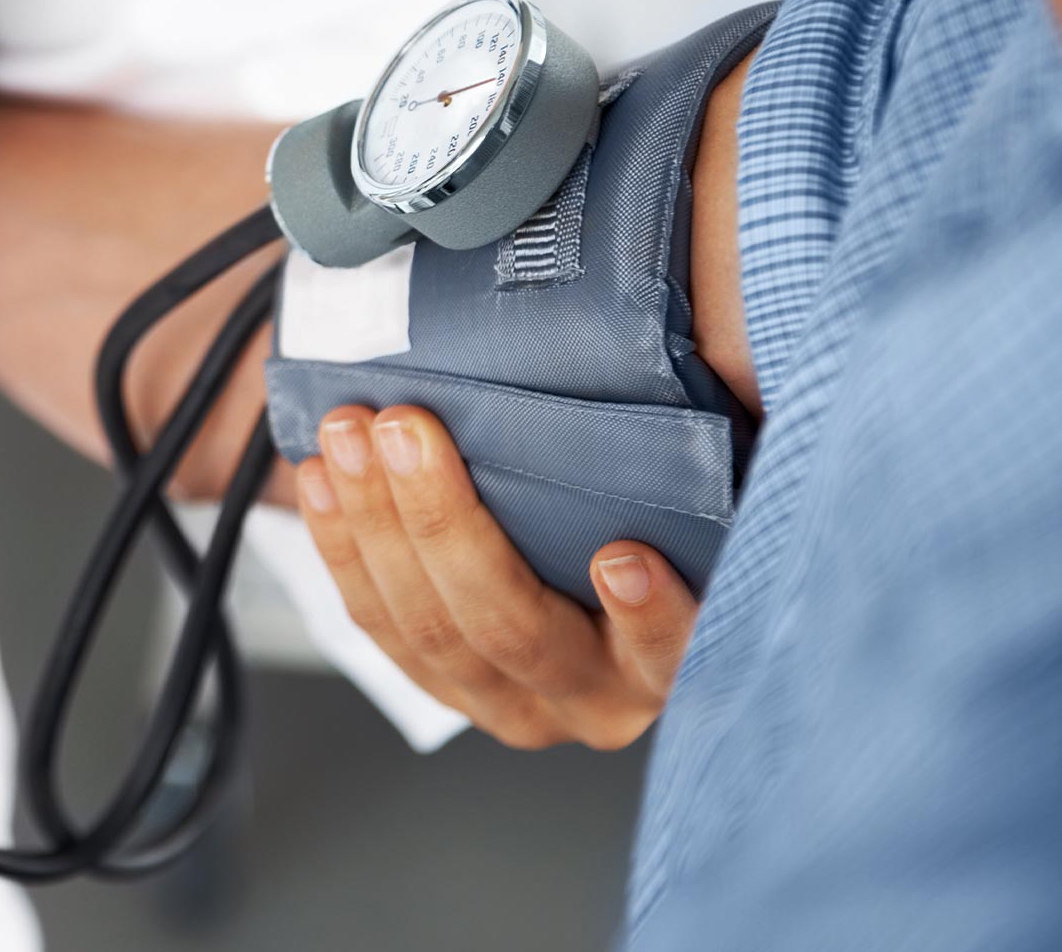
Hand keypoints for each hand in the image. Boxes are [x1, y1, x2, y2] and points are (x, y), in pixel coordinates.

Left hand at [295, 404, 696, 749]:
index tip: (621, 558)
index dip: (649, 616)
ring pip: (426, 629)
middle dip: (443, 523)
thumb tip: (739, 359)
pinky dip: (342, 546)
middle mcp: (593, 698)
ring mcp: (511, 702)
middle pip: (510, 628)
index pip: (670, 652)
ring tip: (347, 434)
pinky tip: (321, 479)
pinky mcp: (442, 685)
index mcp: (671, 662)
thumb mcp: (708, 487)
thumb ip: (708, 452)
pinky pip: (377, 624)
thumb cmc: (658, 508)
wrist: (601, 559)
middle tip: (405, 429)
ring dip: (374, 524)